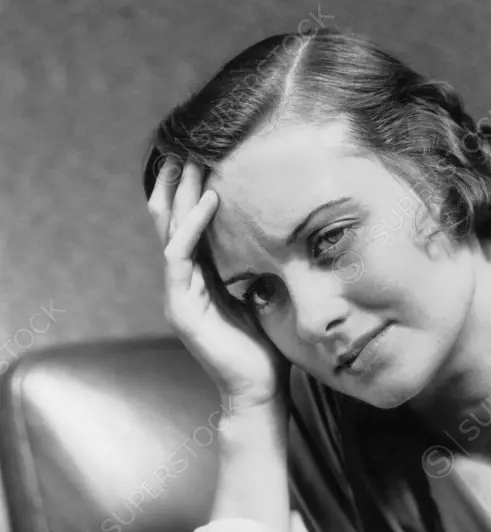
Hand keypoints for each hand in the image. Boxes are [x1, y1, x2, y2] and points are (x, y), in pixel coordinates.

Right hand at [147, 155, 289, 407]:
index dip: (188, 188)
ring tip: (191, 158)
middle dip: (176, 180)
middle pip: (170, 219)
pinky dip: (193, 227)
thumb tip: (279, 231)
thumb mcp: (262, 294)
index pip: (186, 222)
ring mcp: (178, 294)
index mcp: (199, 277)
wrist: (260, 390)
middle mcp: (182, 282)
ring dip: (182, 193)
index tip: (201, 151)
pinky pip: (180, 258)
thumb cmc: (266, 346)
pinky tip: (209, 200)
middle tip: (186, 141)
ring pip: (171, 231)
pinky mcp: (182, 308)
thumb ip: (256, 265)